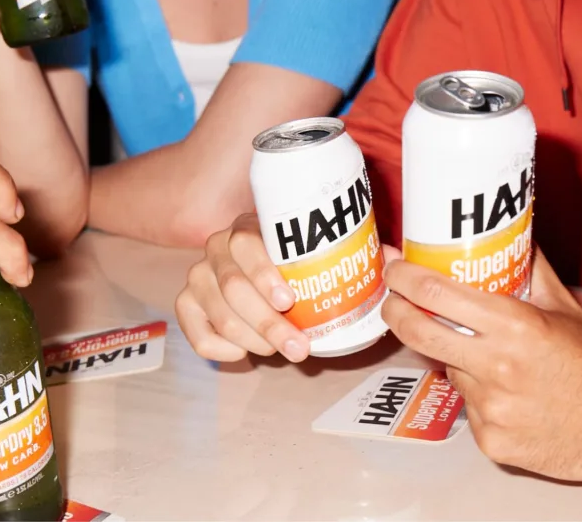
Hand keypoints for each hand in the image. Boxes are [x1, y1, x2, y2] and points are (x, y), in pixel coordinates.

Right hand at [176, 213, 401, 361]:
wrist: (254, 272)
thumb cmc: (294, 263)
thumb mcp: (318, 253)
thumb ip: (352, 254)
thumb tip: (394, 258)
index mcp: (248, 229)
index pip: (246, 243)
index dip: (265, 273)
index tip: (290, 300)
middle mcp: (216, 248)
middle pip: (233, 287)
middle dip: (268, 323)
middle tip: (300, 347)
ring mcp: (198, 276)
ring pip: (219, 313)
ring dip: (254, 340)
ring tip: (284, 353)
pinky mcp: (187, 305)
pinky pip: (196, 333)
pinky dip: (221, 349)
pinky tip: (247, 353)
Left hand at [382, 251, 581, 481]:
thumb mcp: (565, 307)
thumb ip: (529, 269)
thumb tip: (508, 234)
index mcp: (515, 327)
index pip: (438, 296)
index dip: (404, 279)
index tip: (392, 267)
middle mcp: (496, 368)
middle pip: (419, 334)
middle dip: (396, 312)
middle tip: (393, 301)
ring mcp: (490, 409)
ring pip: (450, 372)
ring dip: (458, 360)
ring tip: (499, 362)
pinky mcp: (491, 441)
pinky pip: (469, 407)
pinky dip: (480, 397)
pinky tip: (513, 397)